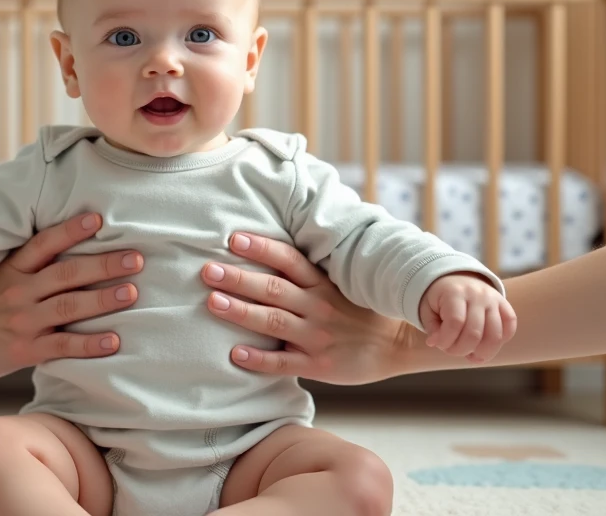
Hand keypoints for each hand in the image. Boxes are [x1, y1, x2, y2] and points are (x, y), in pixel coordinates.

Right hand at [0, 212, 143, 379]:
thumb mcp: (4, 274)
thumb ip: (36, 263)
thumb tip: (81, 243)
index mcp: (15, 268)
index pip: (44, 243)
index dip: (71, 230)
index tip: (98, 219)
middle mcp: (19, 291)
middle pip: (66, 274)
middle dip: (103, 265)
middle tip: (136, 258)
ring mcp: (23, 321)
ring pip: (68, 307)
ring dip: (103, 300)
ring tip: (132, 293)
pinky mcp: (25, 350)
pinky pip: (62, 346)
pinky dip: (89, 344)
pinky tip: (113, 341)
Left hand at [199, 232, 415, 384]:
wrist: (397, 345)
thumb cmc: (360, 310)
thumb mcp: (339, 284)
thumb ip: (307, 274)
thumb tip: (267, 252)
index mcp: (322, 284)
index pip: (289, 260)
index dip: (261, 248)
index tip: (233, 239)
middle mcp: (318, 306)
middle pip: (273, 289)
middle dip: (238, 279)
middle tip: (208, 270)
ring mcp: (318, 336)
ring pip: (273, 322)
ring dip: (241, 311)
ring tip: (212, 303)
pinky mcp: (320, 365)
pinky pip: (284, 362)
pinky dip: (259, 359)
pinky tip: (235, 354)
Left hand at [418, 272, 516, 362]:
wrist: (456, 278)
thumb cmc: (438, 298)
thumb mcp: (426, 308)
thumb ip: (431, 327)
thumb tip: (436, 343)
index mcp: (455, 292)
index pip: (455, 323)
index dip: (446, 341)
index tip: (438, 344)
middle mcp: (478, 294)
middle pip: (474, 333)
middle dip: (461, 350)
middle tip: (452, 350)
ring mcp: (494, 299)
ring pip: (495, 335)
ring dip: (482, 353)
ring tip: (470, 355)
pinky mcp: (504, 305)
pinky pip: (510, 327)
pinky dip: (500, 342)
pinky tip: (484, 345)